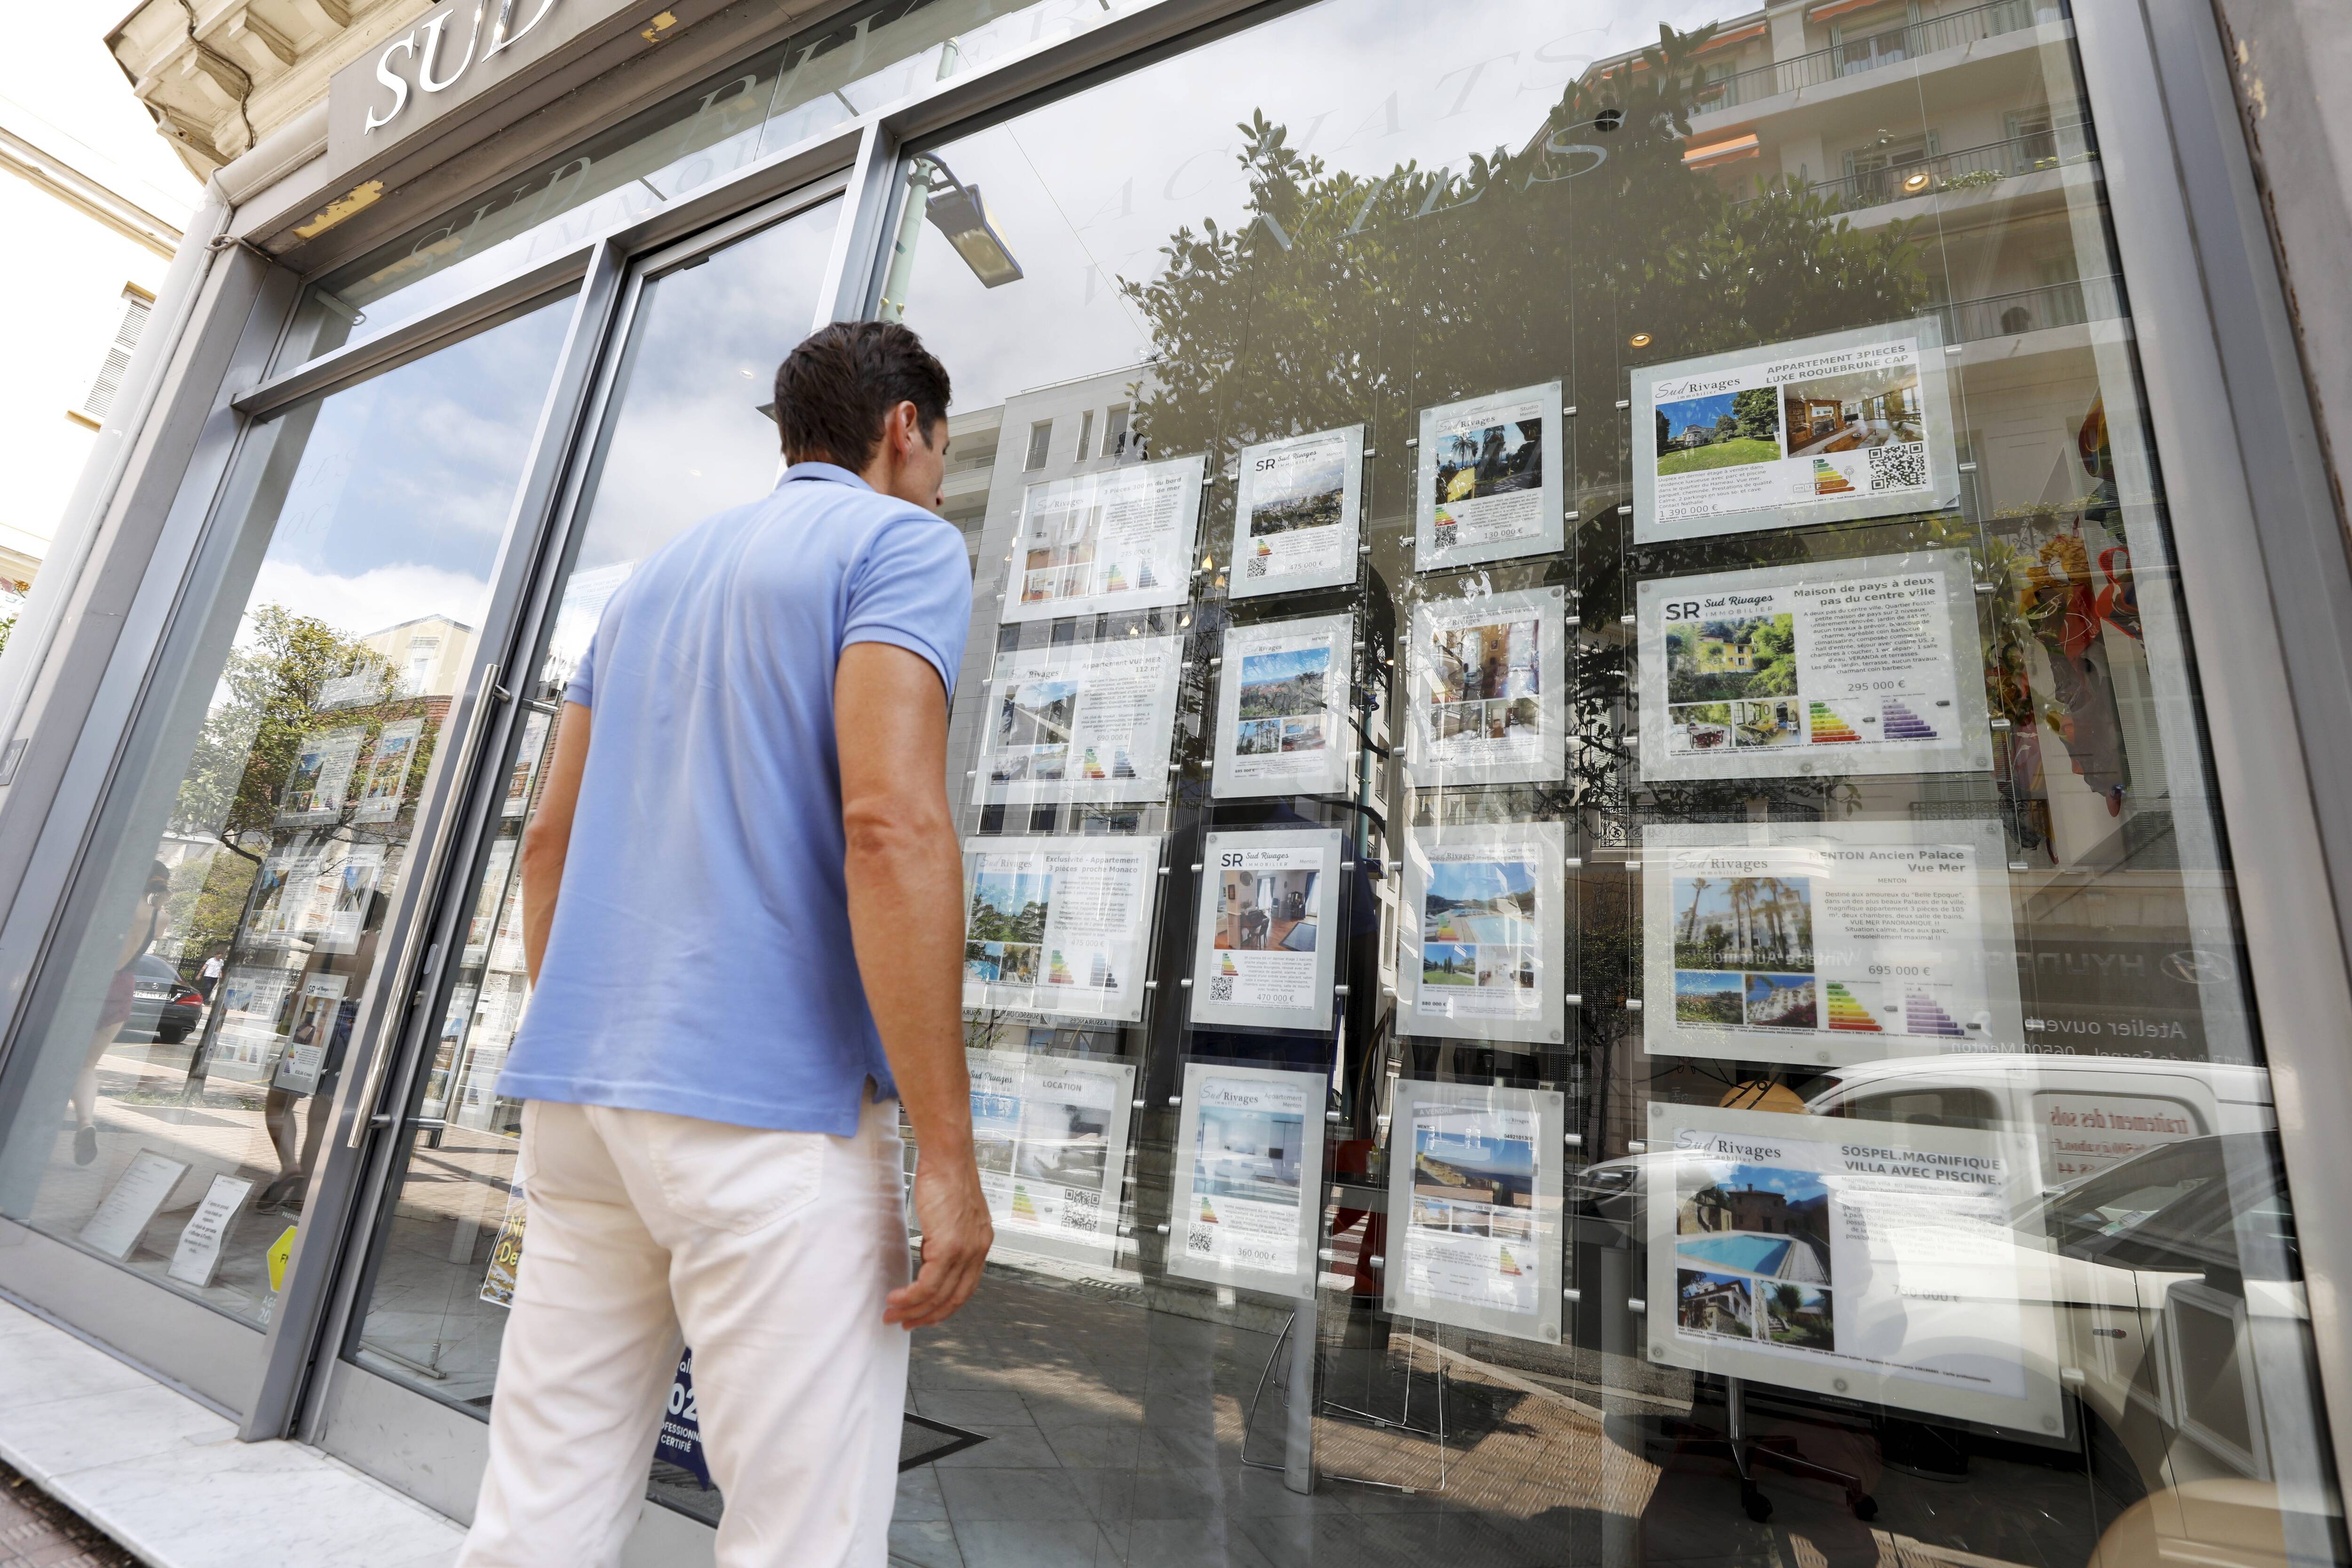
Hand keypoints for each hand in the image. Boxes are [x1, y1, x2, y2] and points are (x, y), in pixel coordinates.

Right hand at [884, 1153, 991, 1328]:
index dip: (946, 1306)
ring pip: (939, 1296)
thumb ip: (948, 1236)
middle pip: (954, 1299)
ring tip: (893, 1314)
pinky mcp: (949, 1246)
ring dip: (913, 1310)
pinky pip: (928, 1284)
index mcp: (981, 1243)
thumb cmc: (946, 1177)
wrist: (948, 1156)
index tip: (926, 1314)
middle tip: (906, 1324)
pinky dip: (910, 1296)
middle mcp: (978, 1250)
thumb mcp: (953, 1214)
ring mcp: (965, 1251)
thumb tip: (930, 1255)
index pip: (966, 1287)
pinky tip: (896, 1298)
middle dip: (928, 1317)